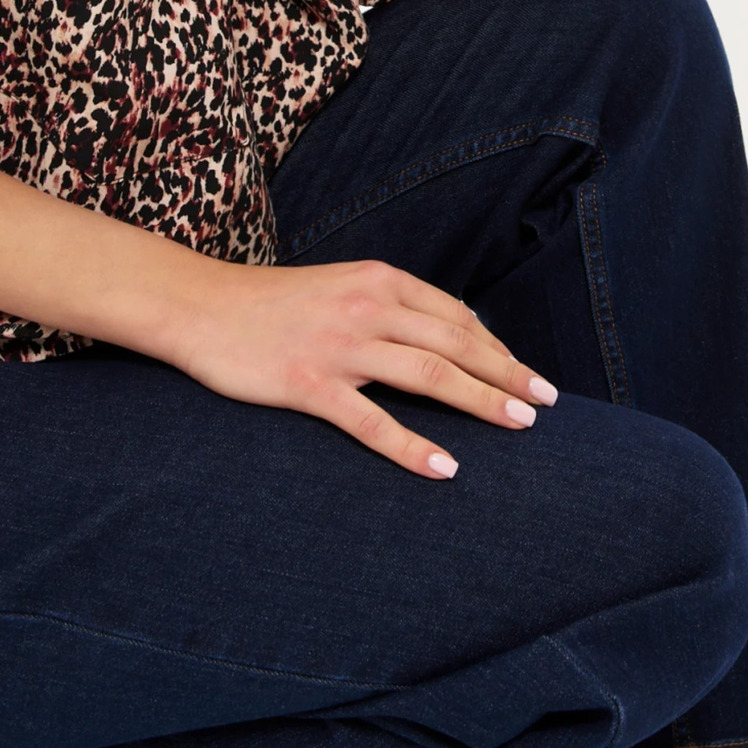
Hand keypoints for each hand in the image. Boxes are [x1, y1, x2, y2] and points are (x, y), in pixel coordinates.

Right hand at [159, 255, 557, 477]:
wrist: (199, 306)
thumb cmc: (271, 303)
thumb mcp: (340, 286)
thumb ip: (388, 304)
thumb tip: (444, 330)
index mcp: (378, 279)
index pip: (455, 314)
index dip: (497, 347)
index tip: (526, 375)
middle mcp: (367, 306)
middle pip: (455, 341)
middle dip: (507, 372)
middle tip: (547, 402)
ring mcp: (339, 345)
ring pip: (427, 373)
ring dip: (480, 400)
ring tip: (520, 424)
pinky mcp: (309, 382)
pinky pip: (371, 420)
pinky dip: (412, 446)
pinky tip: (445, 468)